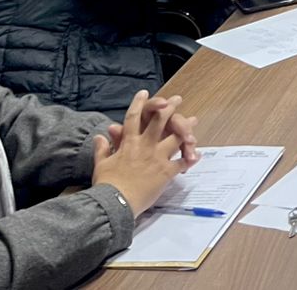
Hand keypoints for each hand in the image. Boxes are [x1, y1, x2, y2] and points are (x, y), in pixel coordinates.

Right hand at [91, 90, 192, 216]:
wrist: (116, 203)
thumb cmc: (107, 184)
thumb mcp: (101, 165)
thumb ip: (102, 149)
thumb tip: (99, 136)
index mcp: (128, 143)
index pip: (133, 117)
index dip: (139, 103)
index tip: (144, 92)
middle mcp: (145, 146)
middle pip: (159, 121)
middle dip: (169, 108)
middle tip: (177, 99)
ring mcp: (157, 158)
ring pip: (175, 138)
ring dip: (186, 129)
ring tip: (193, 120)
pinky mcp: (166, 172)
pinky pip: (182, 162)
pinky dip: (190, 158)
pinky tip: (197, 155)